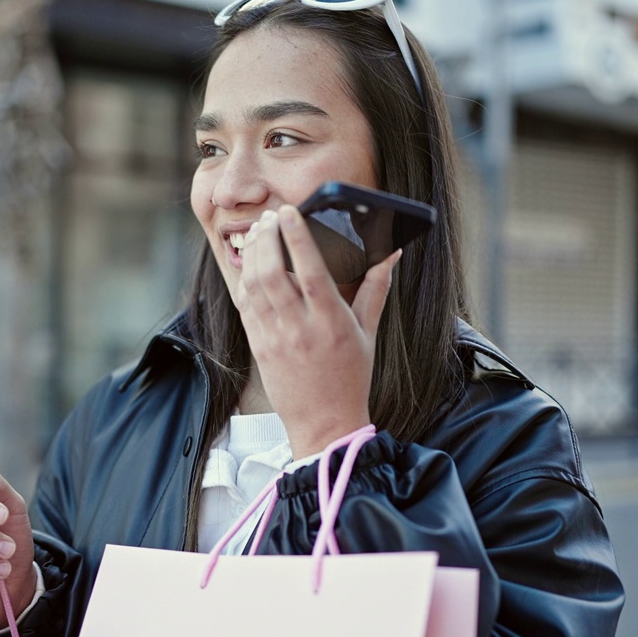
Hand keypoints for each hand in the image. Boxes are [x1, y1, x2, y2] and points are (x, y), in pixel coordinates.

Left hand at [236, 205, 399, 456]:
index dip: (297, 237)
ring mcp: (275, 338)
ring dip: (252, 255)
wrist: (325, 423)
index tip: (289, 213)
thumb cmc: (350, 377)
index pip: (310, 270)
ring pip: (254, 286)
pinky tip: (250, 265)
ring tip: (258, 234)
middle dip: (267, 238)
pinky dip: (245, 280)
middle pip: (274, 272)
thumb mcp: (368, 333)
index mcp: (332, 322)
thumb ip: (376, 289)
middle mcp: (300, 328)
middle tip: (270, 219)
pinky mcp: (259, 347)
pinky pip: (246, 306)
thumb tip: (392, 255)